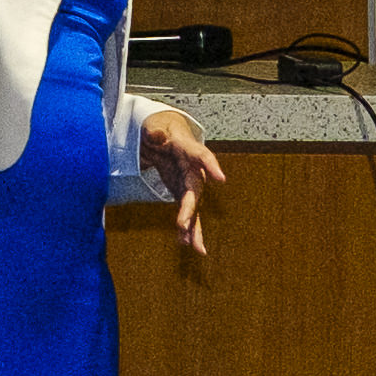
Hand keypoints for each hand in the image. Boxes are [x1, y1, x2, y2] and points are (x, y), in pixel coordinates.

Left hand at [138, 106, 222, 259]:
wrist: (167, 139)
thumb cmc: (162, 130)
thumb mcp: (154, 127)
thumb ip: (155, 132)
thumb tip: (156, 135)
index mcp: (189, 150)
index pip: (203, 157)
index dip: (212, 166)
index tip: (221, 178)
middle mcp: (195, 170)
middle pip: (196, 190)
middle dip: (190, 208)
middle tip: (184, 224)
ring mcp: (191, 185)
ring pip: (195, 208)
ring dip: (194, 228)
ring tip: (197, 248)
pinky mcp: (184, 195)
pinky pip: (188, 213)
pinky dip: (187, 229)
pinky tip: (185, 245)